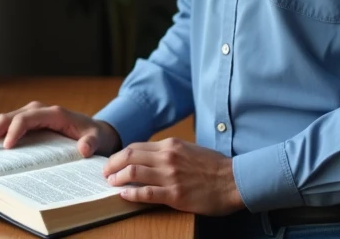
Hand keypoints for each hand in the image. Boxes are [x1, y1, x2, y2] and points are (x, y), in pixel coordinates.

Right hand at [0, 100, 121, 157]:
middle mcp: (39, 111)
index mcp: (53, 113)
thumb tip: (83, 149)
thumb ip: (91, 143)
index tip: (7, 147)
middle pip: (10, 117)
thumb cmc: (94, 135)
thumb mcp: (96, 139)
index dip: (15, 130)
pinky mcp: (29, 124)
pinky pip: (9, 127)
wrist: (95, 131)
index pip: (27, 118)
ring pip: (6, 120)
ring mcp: (32, 116)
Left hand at [101, 138, 243, 215]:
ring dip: (118, 177)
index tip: (114, 161)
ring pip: (134, 172)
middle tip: (106, 171)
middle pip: (130, 156)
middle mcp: (168, 157)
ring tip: (111, 182)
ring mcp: (170, 176)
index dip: (121, 154)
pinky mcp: (175, 194)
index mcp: (171, 145)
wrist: (233, 180)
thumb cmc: (214, 166)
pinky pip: (147, 193)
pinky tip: (124, 195)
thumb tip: (152, 158)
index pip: (137, 146)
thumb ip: (171, 152)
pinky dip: (132, 193)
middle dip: (113, 163)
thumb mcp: (190, 150)